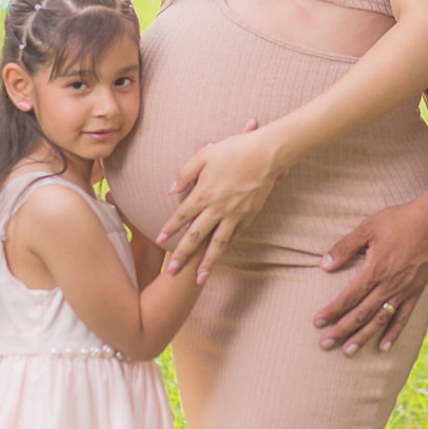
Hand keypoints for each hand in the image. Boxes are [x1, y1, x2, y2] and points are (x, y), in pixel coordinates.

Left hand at [157, 119, 270, 279]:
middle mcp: (218, 208)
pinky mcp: (250, 215)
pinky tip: (221, 254)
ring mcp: (235, 214)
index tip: (160, 241)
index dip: (170, 229)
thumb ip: (185, 173)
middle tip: (172, 273)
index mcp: (204, 193)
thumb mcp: (204, 155)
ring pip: (218, 244)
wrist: (267, 154)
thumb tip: (171, 190)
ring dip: (207, 263)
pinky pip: (236, 235)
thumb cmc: (235, 149)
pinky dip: (227, 246)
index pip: (182, 216)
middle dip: (182, 256)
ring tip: (200, 279)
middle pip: (196, 236)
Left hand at [314, 200, 427, 354]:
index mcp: (375, 270)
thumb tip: (323, 265)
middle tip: (325, 344)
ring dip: (363, 337)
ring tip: (348, 351)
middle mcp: (389, 285)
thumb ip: (345, 247)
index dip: (332, 311)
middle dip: (341, 330)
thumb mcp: (367, 228)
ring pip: (380, 320)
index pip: (348, 297)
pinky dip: (393, 334)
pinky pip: (403, 317)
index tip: (317, 322)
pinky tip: (383, 347)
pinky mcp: (416, 292)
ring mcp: (404, 291)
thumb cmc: (399, 221)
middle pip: (361, 314)